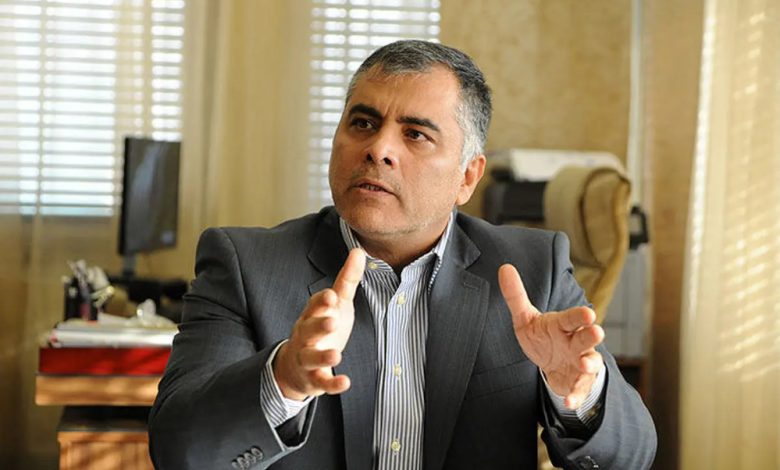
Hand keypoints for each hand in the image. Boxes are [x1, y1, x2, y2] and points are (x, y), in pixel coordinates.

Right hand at [273, 248, 365, 399]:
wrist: (296, 366)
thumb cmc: (321, 328)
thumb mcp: (336, 304)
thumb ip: (346, 280)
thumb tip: (359, 250)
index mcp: (312, 315)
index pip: (314, 306)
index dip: (322, 302)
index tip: (331, 296)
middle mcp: (306, 335)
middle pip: (310, 329)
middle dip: (320, 325)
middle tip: (333, 320)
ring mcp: (307, 357)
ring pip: (312, 357)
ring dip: (323, 356)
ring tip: (337, 355)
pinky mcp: (313, 378)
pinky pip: (321, 382)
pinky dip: (332, 384)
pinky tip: (345, 382)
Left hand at [498, 264, 604, 408]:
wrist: (552, 365)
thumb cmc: (542, 337)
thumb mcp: (526, 318)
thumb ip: (516, 296)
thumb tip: (504, 267)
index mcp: (564, 325)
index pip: (572, 318)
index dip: (579, 316)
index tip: (587, 313)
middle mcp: (576, 343)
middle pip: (586, 337)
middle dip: (591, 335)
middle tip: (596, 331)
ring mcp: (579, 363)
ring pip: (589, 362)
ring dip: (588, 364)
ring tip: (583, 364)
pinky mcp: (577, 383)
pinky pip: (578, 390)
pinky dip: (575, 396)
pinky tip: (568, 401)